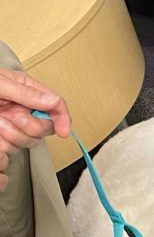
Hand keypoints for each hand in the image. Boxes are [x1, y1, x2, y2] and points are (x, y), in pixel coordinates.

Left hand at [0, 69, 69, 191]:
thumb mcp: (0, 84)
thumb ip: (26, 93)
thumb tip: (52, 103)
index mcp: (28, 91)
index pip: (56, 105)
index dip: (63, 118)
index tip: (63, 131)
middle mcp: (23, 109)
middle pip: (44, 128)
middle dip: (29, 126)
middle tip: (11, 116)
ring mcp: (13, 125)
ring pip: (27, 142)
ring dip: (10, 134)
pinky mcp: (3, 139)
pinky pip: (10, 151)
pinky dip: (2, 145)